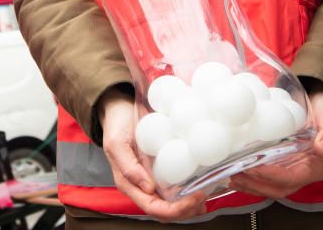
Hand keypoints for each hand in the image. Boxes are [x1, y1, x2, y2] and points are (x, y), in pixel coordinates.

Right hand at [98, 90, 207, 220]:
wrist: (119, 110)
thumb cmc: (116, 126)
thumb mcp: (117, 144)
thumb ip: (128, 167)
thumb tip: (148, 188)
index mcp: (129, 185)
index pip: (153, 208)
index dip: (175, 209)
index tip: (194, 197)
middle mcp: (141, 187)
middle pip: (165, 212)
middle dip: (186, 210)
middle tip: (204, 196)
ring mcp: (152, 180)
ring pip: (172, 204)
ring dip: (190, 205)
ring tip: (206, 195)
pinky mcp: (161, 171)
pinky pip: (176, 188)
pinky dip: (190, 192)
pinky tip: (202, 186)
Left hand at [227, 89, 322, 198]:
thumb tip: (321, 147)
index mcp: (316, 169)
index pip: (290, 179)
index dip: (270, 176)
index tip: (252, 168)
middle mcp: (303, 175)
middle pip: (277, 189)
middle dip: (255, 186)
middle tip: (234, 175)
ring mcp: (292, 172)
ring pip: (270, 188)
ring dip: (250, 186)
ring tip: (230, 177)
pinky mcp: (283, 167)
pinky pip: (267, 179)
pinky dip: (251, 179)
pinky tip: (236, 173)